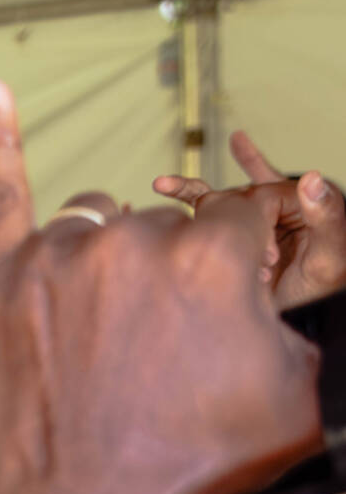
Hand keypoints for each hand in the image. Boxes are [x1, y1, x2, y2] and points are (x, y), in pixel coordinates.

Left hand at [0, 80, 320, 493]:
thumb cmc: (199, 461)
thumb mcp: (295, 389)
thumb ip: (291, 318)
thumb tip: (278, 288)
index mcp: (211, 258)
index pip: (239, 219)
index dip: (242, 261)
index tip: (230, 299)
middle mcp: (132, 242)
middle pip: (165, 227)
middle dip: (173, 277)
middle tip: (159, 353)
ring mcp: (60, 257)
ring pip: (99, 223)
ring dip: (109, 260)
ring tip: (106, 332)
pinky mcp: (3, 279)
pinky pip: (1, 190)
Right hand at [152, 131, 344, 309]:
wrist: (305, 316)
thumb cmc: (321, 290)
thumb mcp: (330, 254)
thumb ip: (326, 216)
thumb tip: (312, 178)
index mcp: (303, 205)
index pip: (266, 196)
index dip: (258, 221)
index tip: (267, 257)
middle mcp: (276, 208)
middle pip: (239, 196)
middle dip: (229, 219)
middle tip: (252, 256)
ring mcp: (254, 221)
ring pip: (219, 197)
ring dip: (188, 188)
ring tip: (163, 184)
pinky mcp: (238, 235)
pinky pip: (212, 208)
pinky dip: (188, 193)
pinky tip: (166, 184)